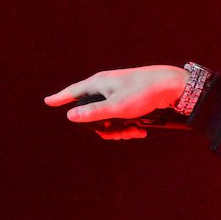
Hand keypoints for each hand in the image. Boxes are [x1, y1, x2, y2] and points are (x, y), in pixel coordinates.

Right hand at [43, 65, 187, 140]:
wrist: (173, 85)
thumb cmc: (143, 92)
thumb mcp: (116, 106)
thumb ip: (93, 112)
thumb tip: (70, 116)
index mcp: (98, 84)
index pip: (74, 92)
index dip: (61, 98)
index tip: (48, 102)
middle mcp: (107, 87)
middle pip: (94, 112)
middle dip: (104, 128)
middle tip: (119, 135)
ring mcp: (119, 92)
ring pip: (110, 116)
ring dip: (119, 129)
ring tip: (133, 133)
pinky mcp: (132, 98)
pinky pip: (122, 115)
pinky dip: (129, 125)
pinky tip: (140, 131)